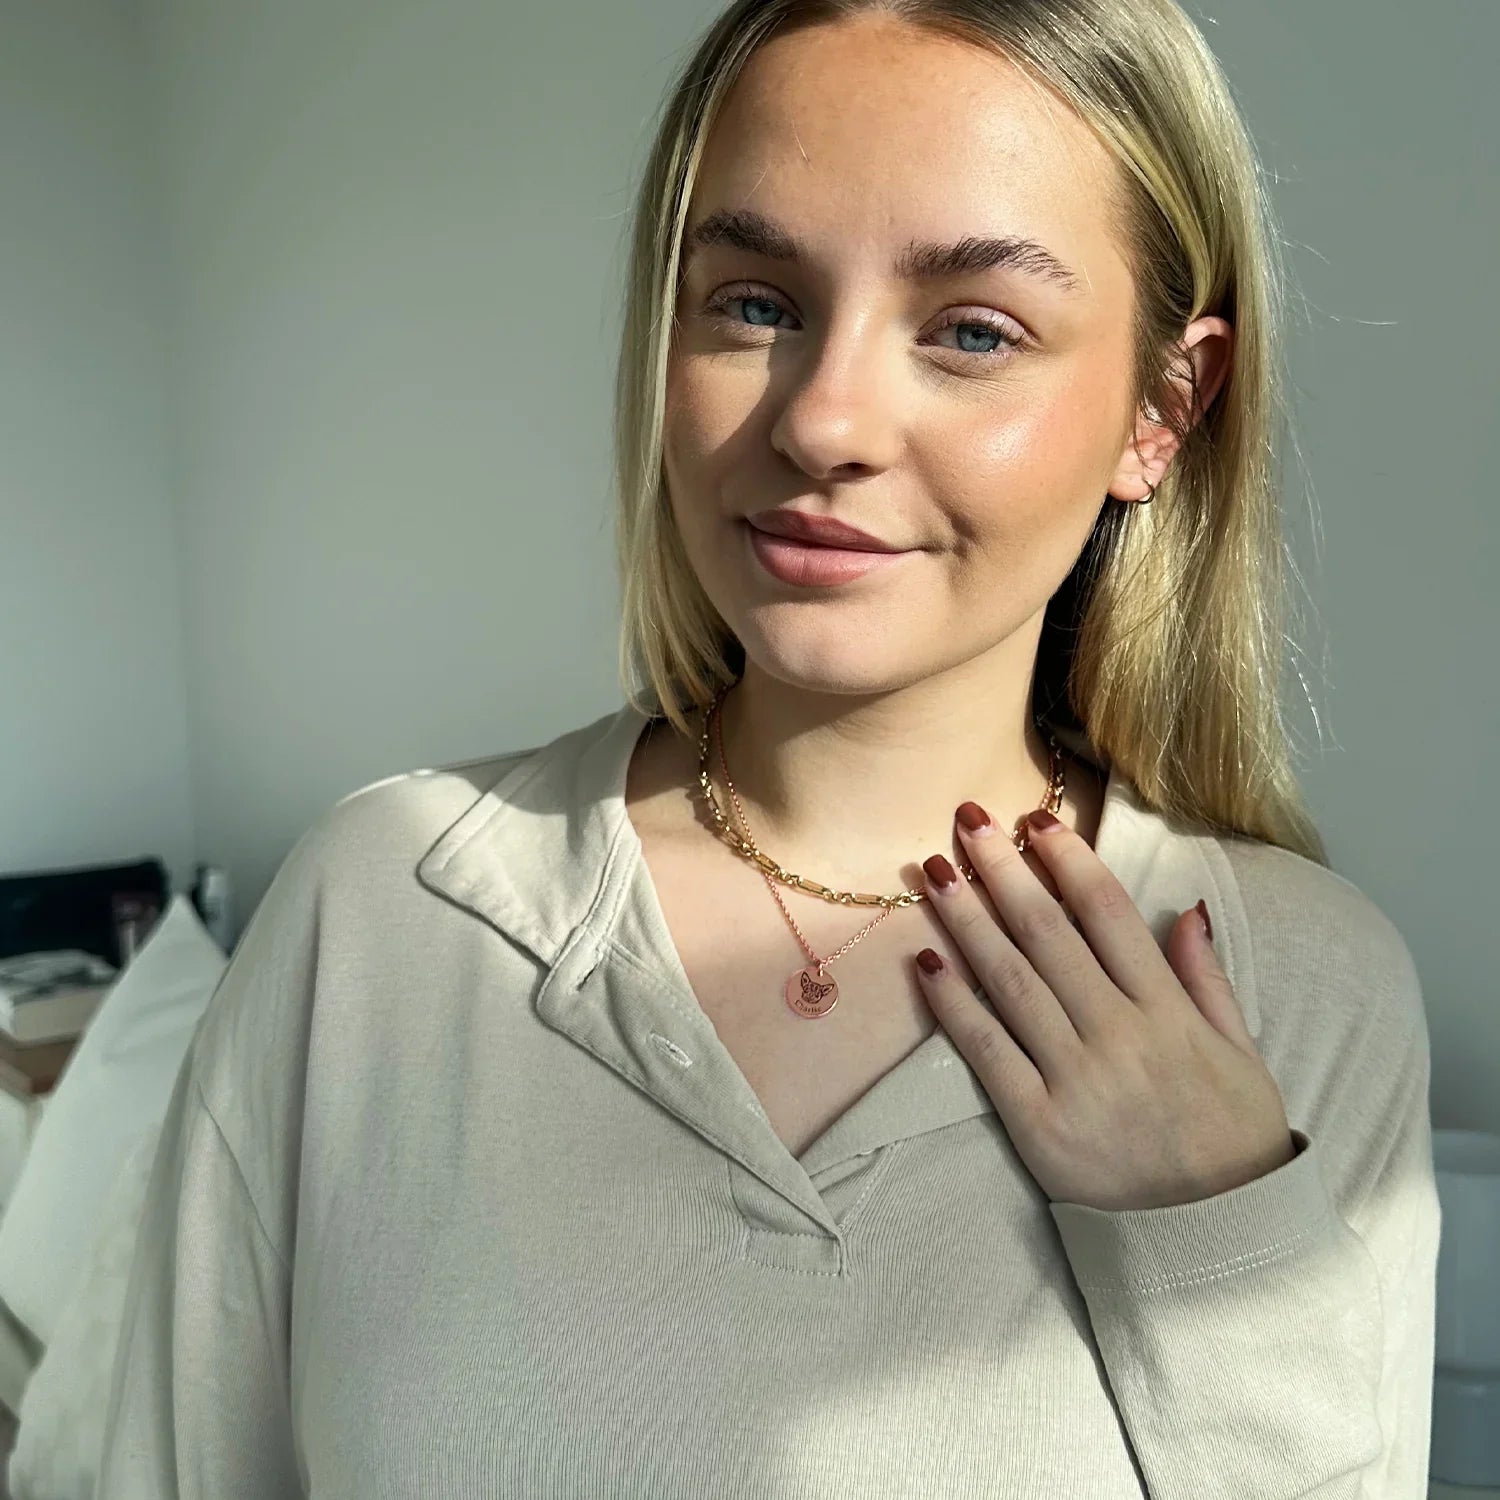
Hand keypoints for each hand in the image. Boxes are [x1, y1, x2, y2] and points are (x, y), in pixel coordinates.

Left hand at [914, 802, 1296, 1211]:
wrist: (1219, 1240)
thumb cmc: (1232, 1140)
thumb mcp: (1242, 1053)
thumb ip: (1207, 979)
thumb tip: (1187, 907)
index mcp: (1169, 1012)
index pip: (1109, 914)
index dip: (1068, 860)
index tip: (1034, 822)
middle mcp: (1119, 1035)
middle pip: (1048, 933)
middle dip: (1004, 870)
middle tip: (966, 819)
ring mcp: (1076, 1079)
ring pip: (1010, 980)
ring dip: (967, 918)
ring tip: (935, 870)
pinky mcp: (1038, 1125)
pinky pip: (987, 1050)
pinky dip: (953, 1002)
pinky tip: (926, 958)